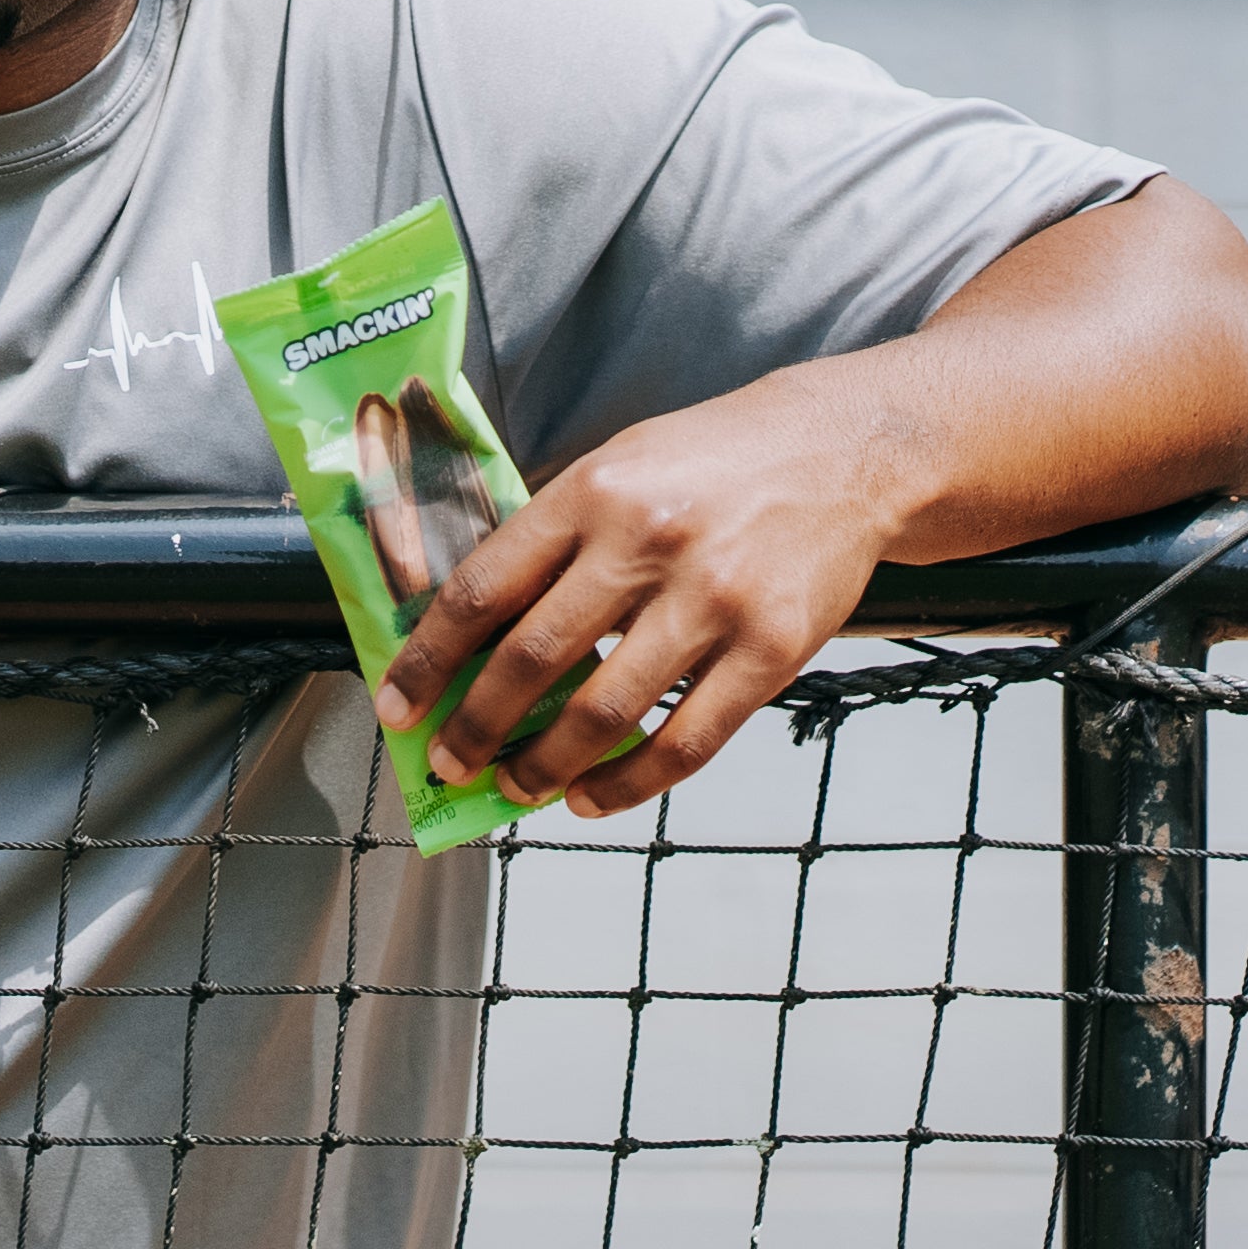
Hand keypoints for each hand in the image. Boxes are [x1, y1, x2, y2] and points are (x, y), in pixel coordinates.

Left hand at [370, 375, 898, 816]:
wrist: (848, 451)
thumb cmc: (715, 462)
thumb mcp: (618, 467)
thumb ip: (551, 539)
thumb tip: (470, 632)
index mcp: (592, 493)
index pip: (484, 589)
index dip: (429, 658)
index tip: (399, 706)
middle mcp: (646, 544)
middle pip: (532, 658)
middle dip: (474, 727)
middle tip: (446, 764)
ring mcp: (713, 600)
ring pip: (603, 712)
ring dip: (543, 766)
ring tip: (514, 788)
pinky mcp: (771, 649)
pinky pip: (685, 741)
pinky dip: (626, 783)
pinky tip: (590, 796)